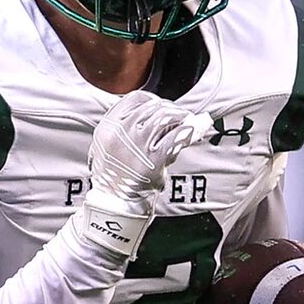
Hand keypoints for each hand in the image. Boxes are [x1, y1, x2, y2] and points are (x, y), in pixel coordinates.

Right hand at [73, 91, 212, 260]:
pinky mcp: (152, 159)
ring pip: (166, 116)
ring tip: (187, 123)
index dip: (153, 100)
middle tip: (179, 119)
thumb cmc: (115, 177)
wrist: (114, 205)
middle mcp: (120, 132)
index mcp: (107, 127)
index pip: (135, 98)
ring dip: (181, 117)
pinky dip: (191, 129)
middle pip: (153, 106)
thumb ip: (126, 128)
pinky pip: (177, 136)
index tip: (162, 106)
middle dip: (170, 110)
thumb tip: (160, 113)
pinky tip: (196, 129)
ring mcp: (136, 145)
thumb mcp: (108, 147)